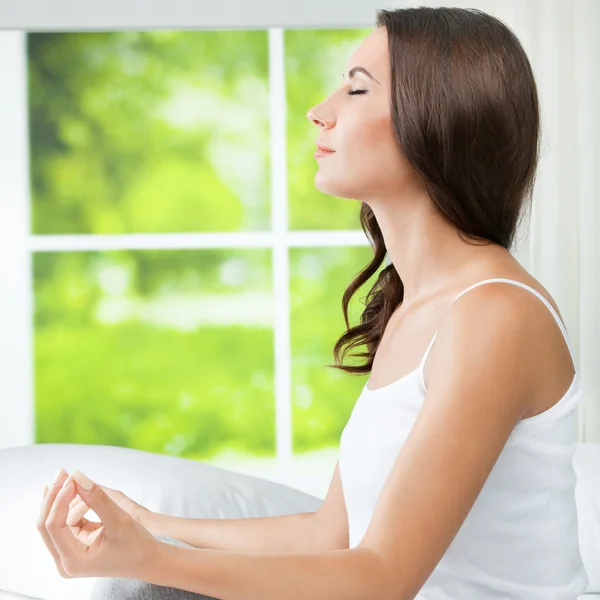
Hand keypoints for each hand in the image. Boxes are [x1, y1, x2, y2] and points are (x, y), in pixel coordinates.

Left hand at [37, 468, 160, 578]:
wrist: (148, 560)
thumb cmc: (136, 544)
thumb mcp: (118, 519)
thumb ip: (97, 498)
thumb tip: (77, 476)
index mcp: (73, 560)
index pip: (54, 525)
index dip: (59, 499)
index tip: (71, 477)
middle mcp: (65, 562)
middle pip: (47, 525)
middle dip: (54, 497)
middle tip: (63, 471)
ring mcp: (69, 556)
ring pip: (55, 521)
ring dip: (63, 499)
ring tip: (74, 481)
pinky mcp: (75, 547)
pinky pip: (65, 522)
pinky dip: (69, 506)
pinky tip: (75, 492)